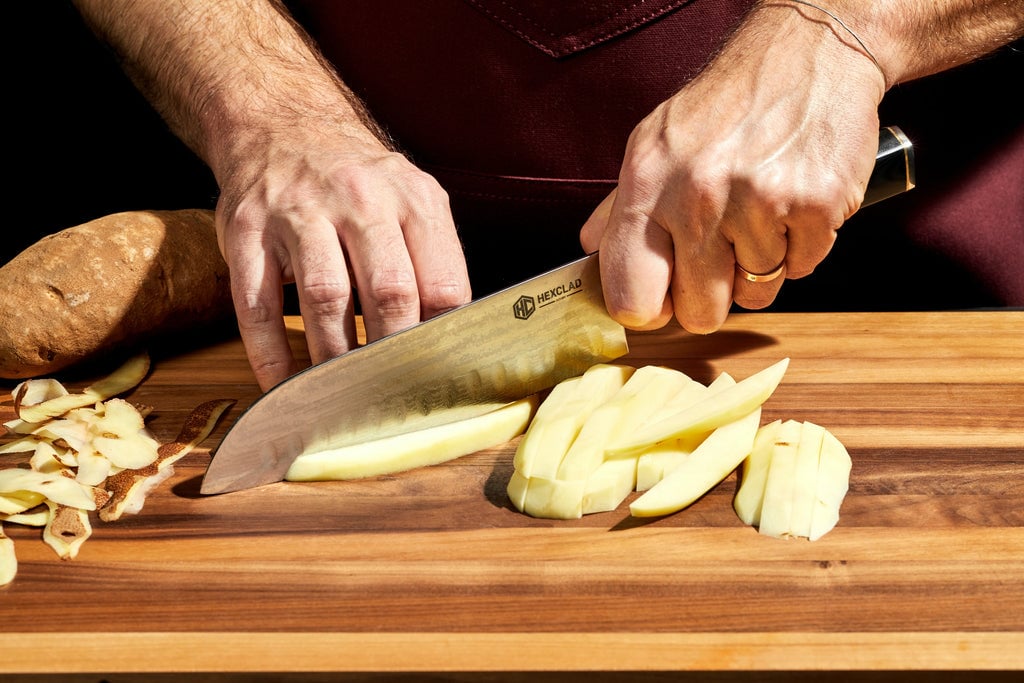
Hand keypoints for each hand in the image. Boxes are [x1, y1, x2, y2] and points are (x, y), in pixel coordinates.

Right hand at [216, 129, 470, 390]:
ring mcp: (298, 213)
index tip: (439, 377)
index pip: (442, 283)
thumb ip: (433, 259)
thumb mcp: (412, 200)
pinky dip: (270, 352)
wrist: (282, 124)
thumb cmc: (359, 183)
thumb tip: (452, 340)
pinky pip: (257, 303)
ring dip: (336, 357)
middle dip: (394, 354)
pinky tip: (283, 385)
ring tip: (344, 396)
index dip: (443, 339)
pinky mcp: (247, 231)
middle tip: (394, 396)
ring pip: (325, 298)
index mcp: (413, 199)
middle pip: (389, 291)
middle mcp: (358, 199)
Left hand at [581, 3, 884, 333]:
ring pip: (756, 295)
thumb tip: (590, 249)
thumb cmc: (726, 103)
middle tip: (720, 255)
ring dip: (759, 266)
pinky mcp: (814, 207)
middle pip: (699, 314)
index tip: (663, 298)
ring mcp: (759, 204)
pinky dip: (799, 246)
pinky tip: (790, 204)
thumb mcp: (655, 143)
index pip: (631, 297)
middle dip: (711, 295)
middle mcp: (697, 197)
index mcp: (648, 184)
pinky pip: (802, 268)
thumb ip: (621, 206)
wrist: (807, 52)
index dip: (649, 309)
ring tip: (759, 213)